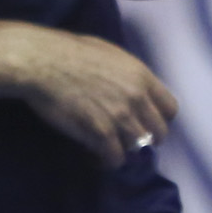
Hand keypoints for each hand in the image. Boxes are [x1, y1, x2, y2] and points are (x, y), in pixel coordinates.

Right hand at [15, 29, 177, 168]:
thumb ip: (127, 74)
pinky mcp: (100, 133)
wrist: (41, 62)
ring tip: (105, 148)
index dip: (159, 119)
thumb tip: (131, 86)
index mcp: (141, 76)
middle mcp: (137, 98)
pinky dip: (105, 161)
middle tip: (126, 140)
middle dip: (144, 139)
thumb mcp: (108, 53)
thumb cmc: (67, 51)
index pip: (170, 109)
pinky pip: (115, 158)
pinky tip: (92, 155)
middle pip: (158, 133)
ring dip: (122, 149)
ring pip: (137, 148)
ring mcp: (120, 117)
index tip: (146, 123)